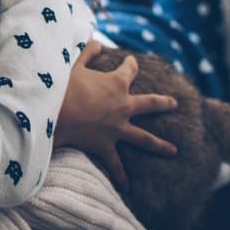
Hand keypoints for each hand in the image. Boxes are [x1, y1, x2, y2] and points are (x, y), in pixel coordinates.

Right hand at [55, 41, 178, 190]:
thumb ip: (87, 53)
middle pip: (149, 104)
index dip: (131, 65)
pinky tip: (128, 186)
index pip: (129, 70)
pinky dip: (121, 176)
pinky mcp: (106, 146)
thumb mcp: (74, 65)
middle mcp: (123, 106)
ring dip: (160, 145)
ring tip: (174, 150)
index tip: (132, 61)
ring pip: (144, 138)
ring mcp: (117, 129)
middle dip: (163, 103)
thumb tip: (97, 42)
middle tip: (174, 104)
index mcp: (115, 84)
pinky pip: (116, 164)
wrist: (55, 113)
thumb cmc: (63, 86)